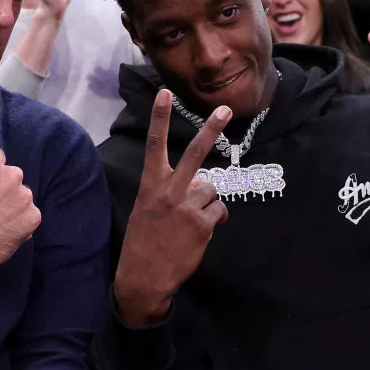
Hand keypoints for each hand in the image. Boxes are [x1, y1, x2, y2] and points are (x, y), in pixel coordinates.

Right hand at [113, 90, 232, 326]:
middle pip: (194, 154)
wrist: (144, 276)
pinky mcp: (203, 224)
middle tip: (225, 110)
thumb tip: (203, 183)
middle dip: (211, 130)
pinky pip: (218, 211)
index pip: (155, 144)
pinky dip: (213, 220)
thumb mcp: (147, 209)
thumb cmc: (144, 241)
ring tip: (191, 220)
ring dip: (207, 203)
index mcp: (150, 185)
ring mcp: (187, 207)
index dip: (160, 117)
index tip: (164, 93)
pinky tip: (198, 233)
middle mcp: (169, 191)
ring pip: (212, 190)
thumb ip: (171, 190)